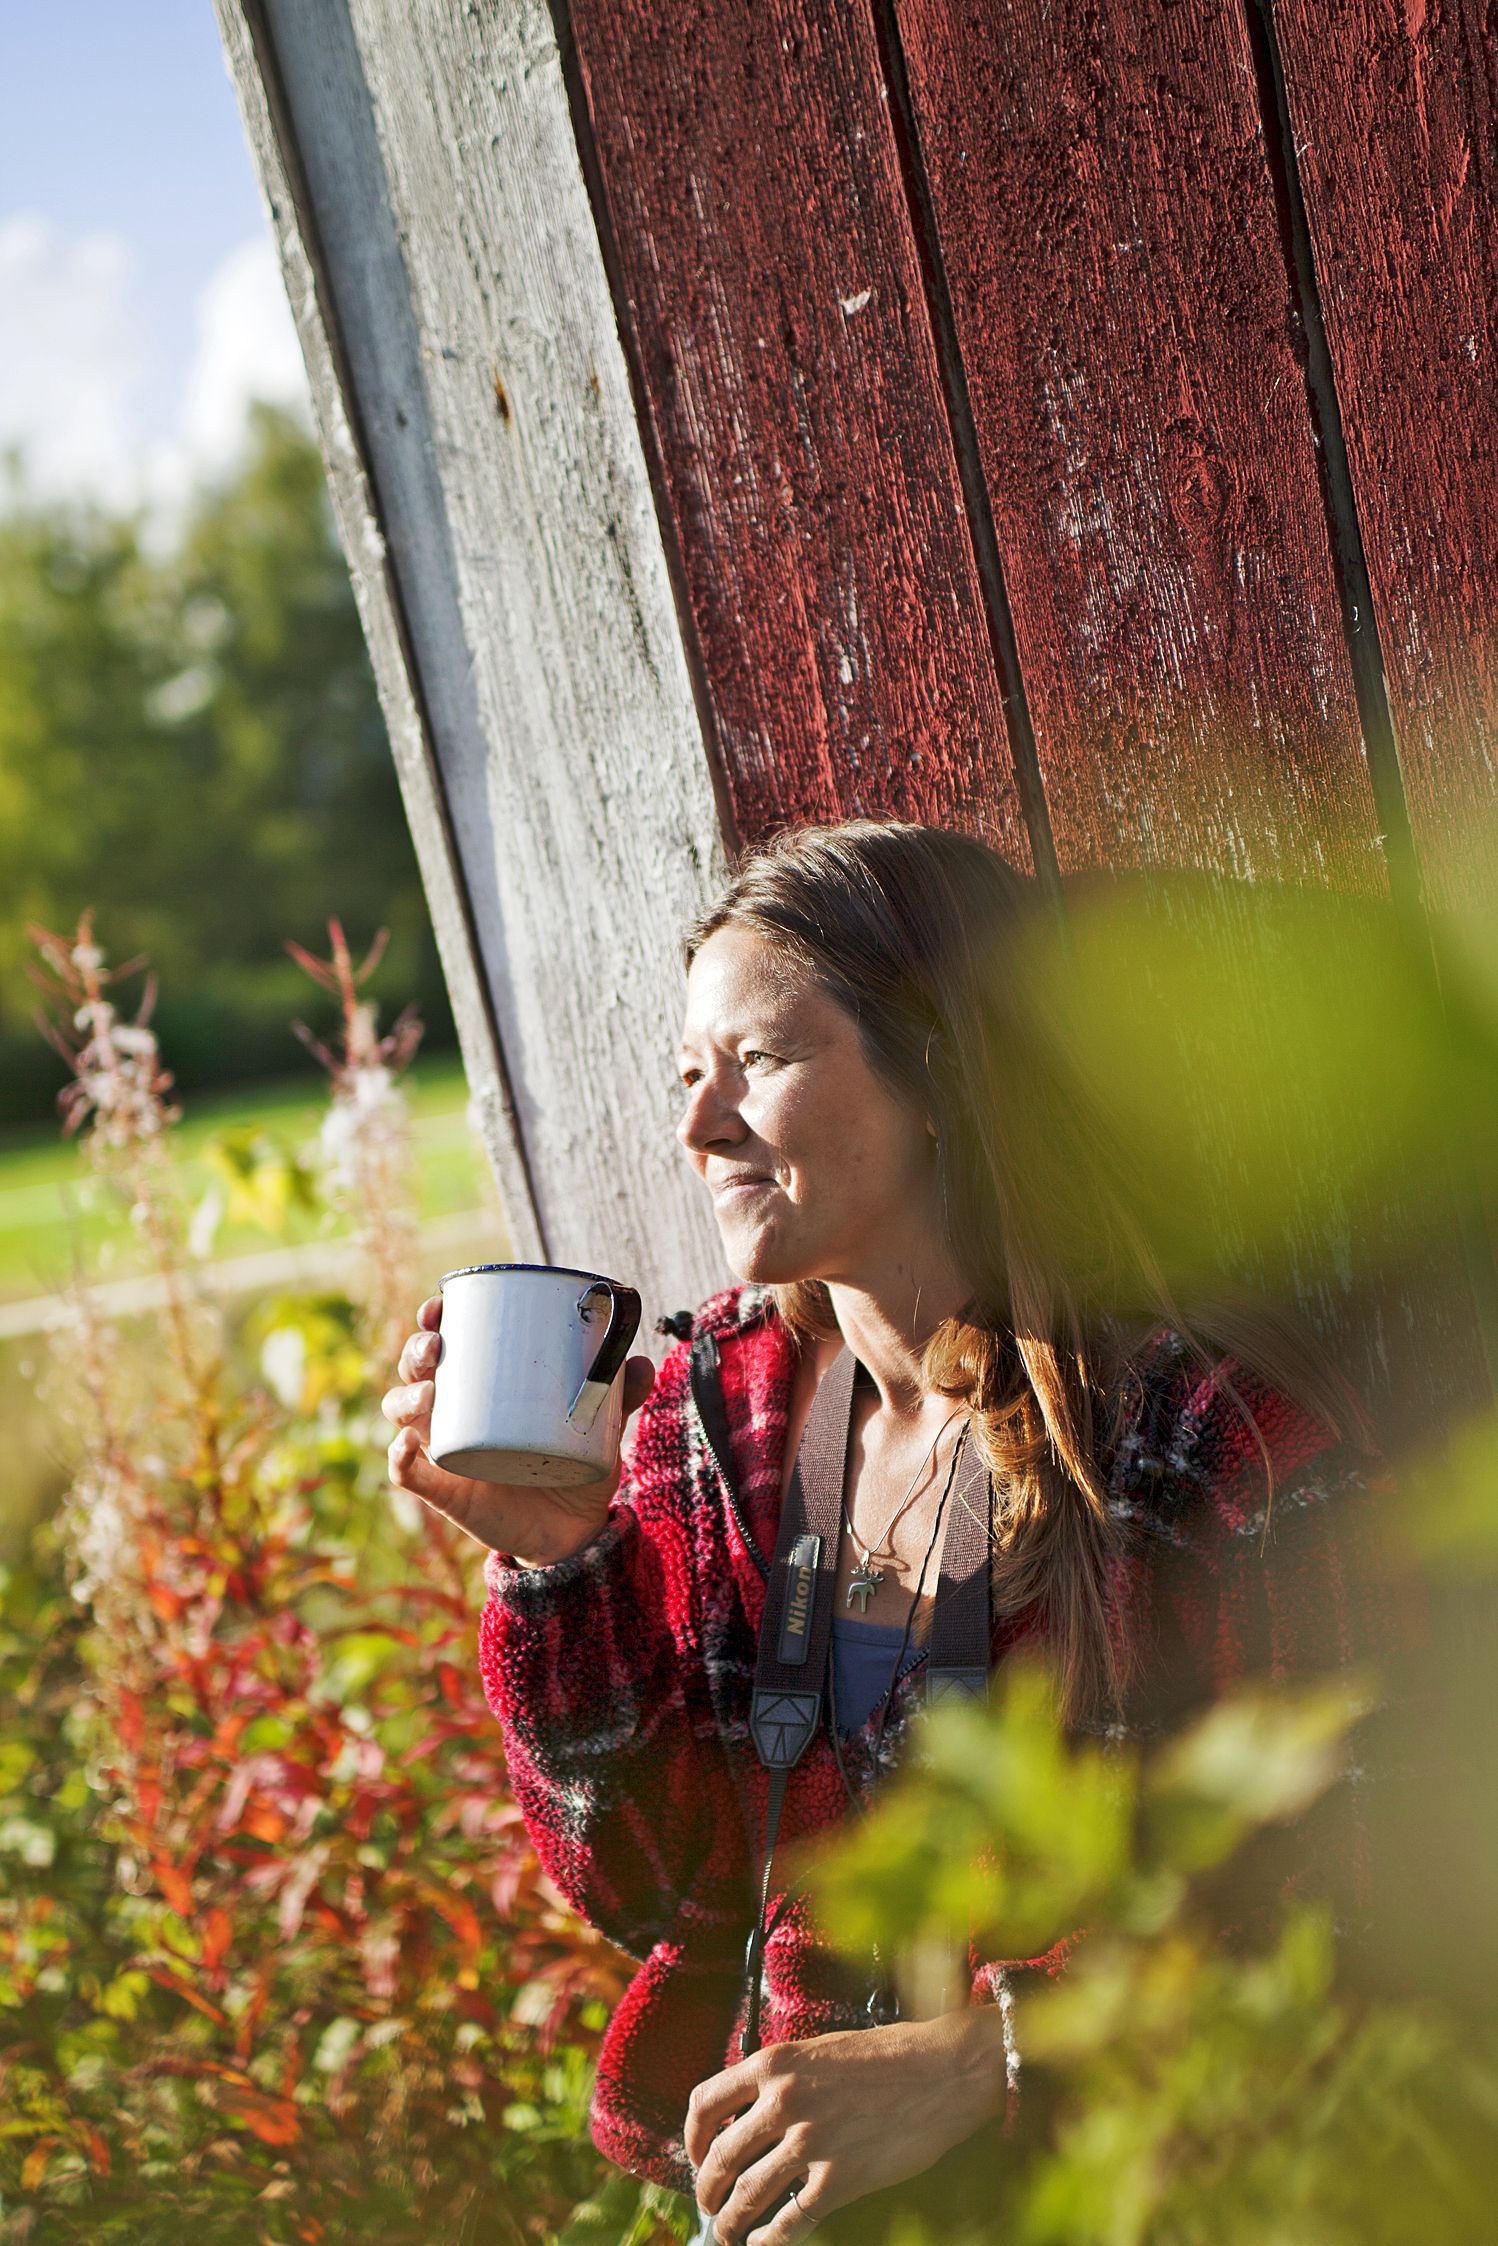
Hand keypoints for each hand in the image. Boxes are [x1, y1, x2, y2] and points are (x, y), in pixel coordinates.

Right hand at [382, 1294, 656, 1564]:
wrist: (570, 1531)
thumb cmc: (572, 1465)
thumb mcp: (599, 1428)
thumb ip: (618, 1395)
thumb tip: (642, 1362)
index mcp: (482, 1385)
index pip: (447, 1342)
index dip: (434, 1319)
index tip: (442, 1305)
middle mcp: (454, 1412)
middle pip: (415, 1370)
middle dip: (416, 1349)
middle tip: (437, 1346)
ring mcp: (444, 1449)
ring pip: (401, 1413)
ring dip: (406, 1398)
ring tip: (431, 1396)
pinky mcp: (444, 1490)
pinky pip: (406, 1472)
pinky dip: (399, 1457)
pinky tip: (409, 1444)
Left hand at [686, 2010, 1007, 2242]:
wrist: (941, 2071)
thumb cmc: (884, 2057)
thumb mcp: (818, 2050)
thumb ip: (780, 2079)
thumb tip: (746, 2116)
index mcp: (773, 2063)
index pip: (703, 2103)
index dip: (691, 2138)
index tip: (698, 2155)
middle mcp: (783, 2101)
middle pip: (718, 2158)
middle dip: (705, 2189)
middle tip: (707, 2203)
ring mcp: (810, 2143)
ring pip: (746, 2196)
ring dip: (729, 2222)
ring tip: (726, 2232)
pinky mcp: (839, 2179)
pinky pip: (790, 2222)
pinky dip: (769, 2241)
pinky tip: (763, 2244)